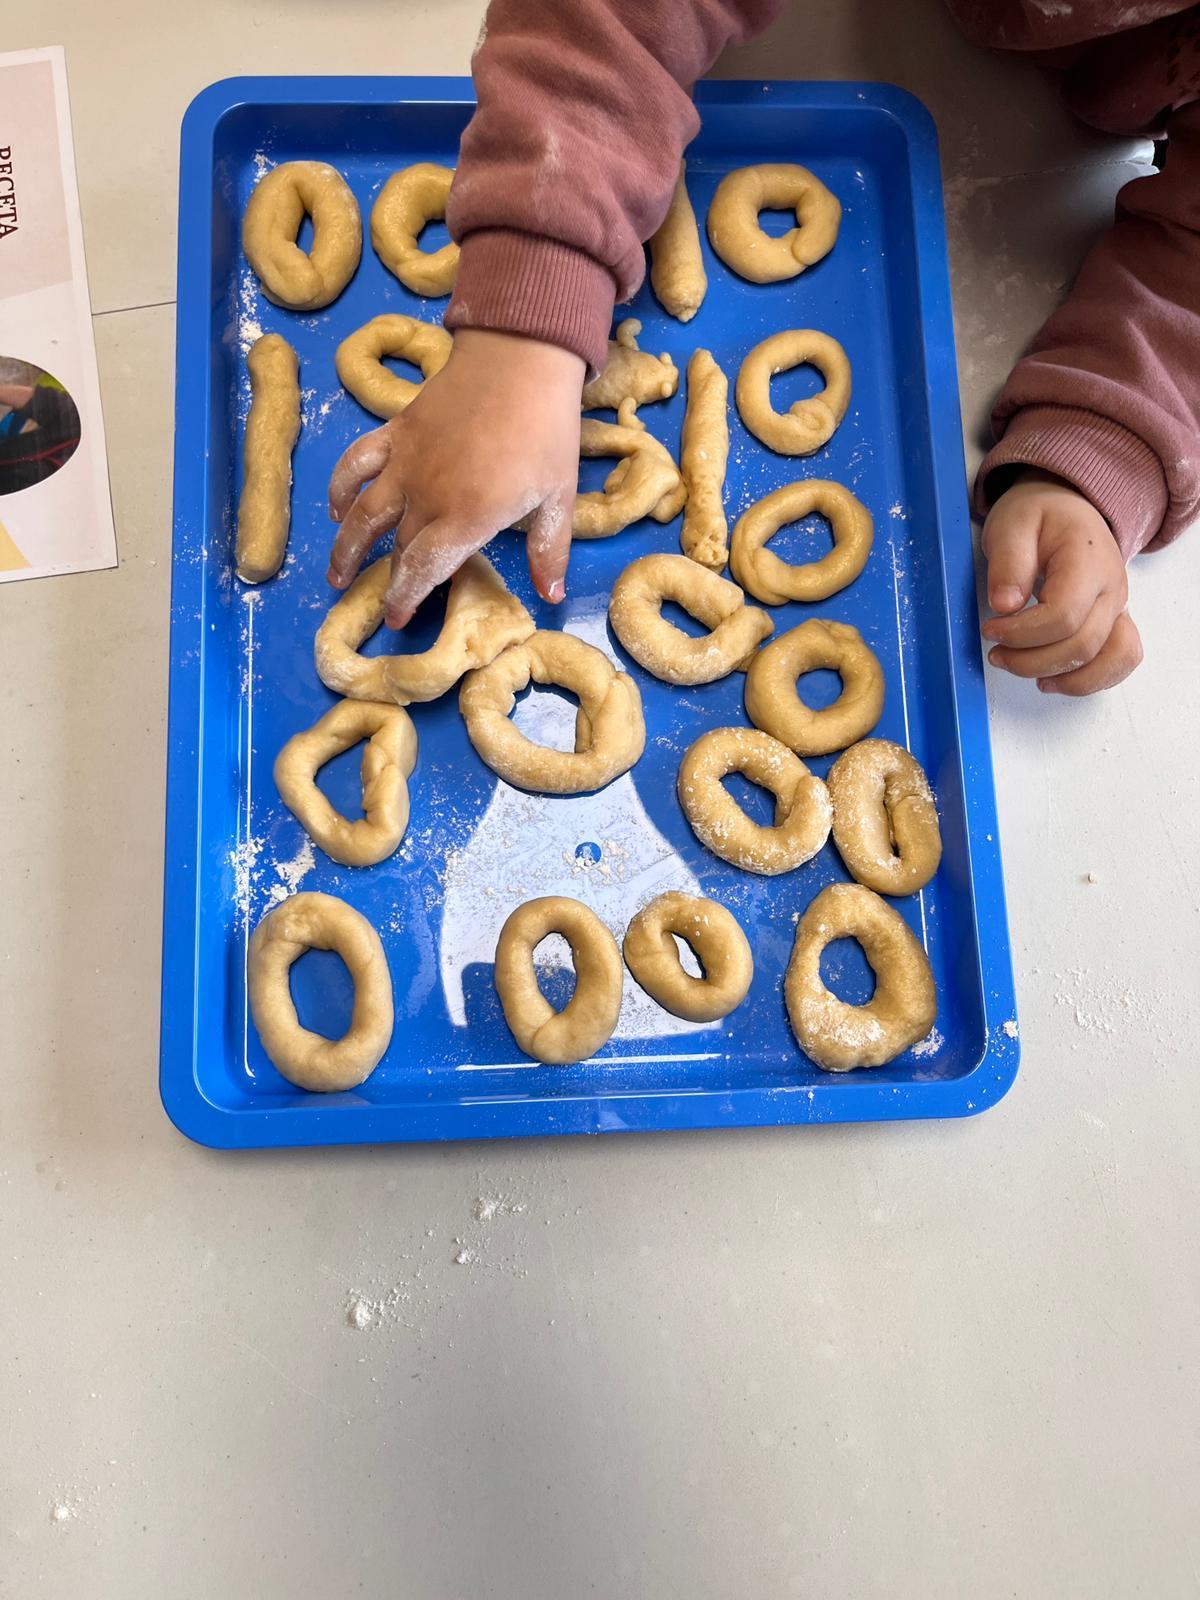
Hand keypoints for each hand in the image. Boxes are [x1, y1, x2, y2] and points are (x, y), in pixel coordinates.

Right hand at [327, 329, 584, 627]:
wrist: (521, 358)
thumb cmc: (546, 431)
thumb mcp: (559, 496)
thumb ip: (550, 550)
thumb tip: (551, 595)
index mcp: (466, 518)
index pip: (422, 572)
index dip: (405, 599)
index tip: (396, 620)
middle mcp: (426, 496)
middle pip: (398, 548)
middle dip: (389, 579)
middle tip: (384, 600)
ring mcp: (406, 463)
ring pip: (363, 515)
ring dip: (346, 548)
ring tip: (337, 575)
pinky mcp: (396, 433)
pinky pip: (356, 464)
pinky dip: (340, 489)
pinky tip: (336, 509)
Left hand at [980, 470, 1142, 695]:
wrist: (1068, 509)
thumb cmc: (1039, 515)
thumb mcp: (1012, 524)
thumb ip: (1009, 562)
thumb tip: (1006, 605)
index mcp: (1088, 560)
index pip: (1064, 615)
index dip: (1022, 633)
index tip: (990, 629)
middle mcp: (1112, 588)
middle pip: (1082, 645)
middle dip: (1031, 660)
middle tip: (996, 653)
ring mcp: (1119, 608)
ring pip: (1108, 660)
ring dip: (1061, 677)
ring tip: (1021, 669)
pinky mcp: (1115, 622)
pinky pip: (1119, 660)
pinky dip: (1089, 679)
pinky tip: (1052, 679)